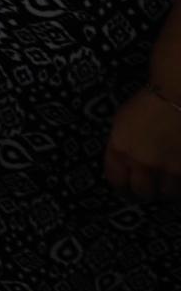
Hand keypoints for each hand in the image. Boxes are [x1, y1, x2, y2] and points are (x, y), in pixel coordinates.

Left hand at [110, 80, 180, 201]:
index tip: (127, 188)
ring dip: (167, 189)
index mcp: (120, 150)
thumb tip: (125, 166)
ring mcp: (167, 168)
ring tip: (168, 178)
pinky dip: (180, 184)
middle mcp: (142, 163)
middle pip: (142, 192)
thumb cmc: (148, 104)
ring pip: (166, 193)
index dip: (122, 187)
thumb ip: (121, 148)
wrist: (177, 96)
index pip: (116, 181)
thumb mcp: (122, 124)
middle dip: (146, 191)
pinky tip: (178, 174)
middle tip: (150, 186)